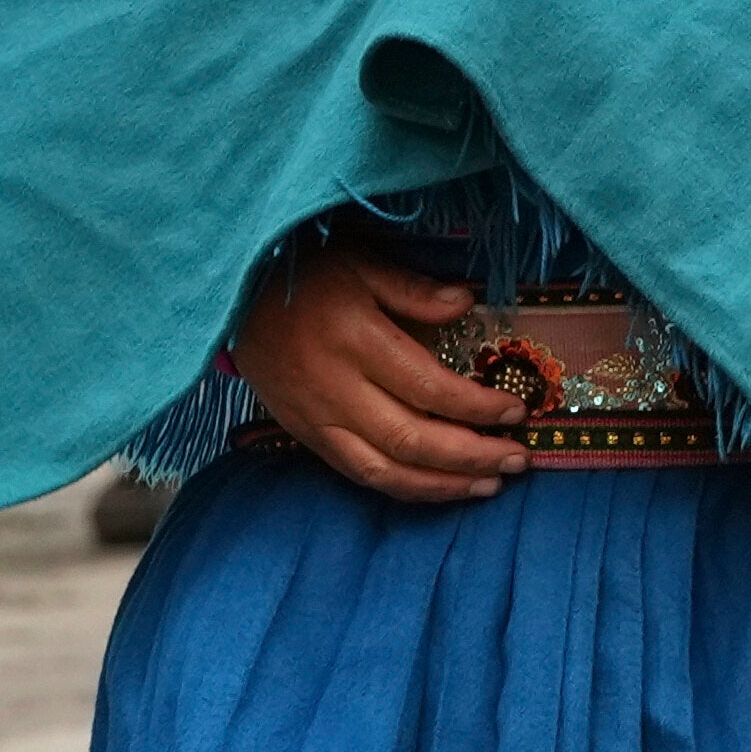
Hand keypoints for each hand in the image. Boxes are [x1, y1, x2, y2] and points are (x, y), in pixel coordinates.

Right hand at [232, 247, 529, 503]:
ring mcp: (317, 419)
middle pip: (412, 440)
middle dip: (472, 457)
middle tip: (519, 461)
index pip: (429, 389)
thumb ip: (413, 289)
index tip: (516, 412)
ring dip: (442, 486)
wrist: (231, 298)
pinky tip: (438, 488)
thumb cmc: (304, 273)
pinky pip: (358, 474)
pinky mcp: (305, 436)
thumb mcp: (360, 263)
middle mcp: (336, 389)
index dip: (477, 407)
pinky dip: (403, 488)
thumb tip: (467, 304)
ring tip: (490, 487)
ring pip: (385, 471)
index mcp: (356, 341)